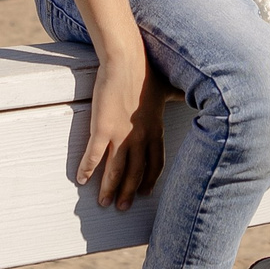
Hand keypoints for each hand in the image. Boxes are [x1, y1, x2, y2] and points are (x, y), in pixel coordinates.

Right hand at [78, 52, 164, 209]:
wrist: (128, 61)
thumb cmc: (147, 71)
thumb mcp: (167, 88)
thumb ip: (177, 96)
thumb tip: (188, 93)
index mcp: (155, 131)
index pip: (155, 164)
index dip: (149, 181)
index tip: (144, 193)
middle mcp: (140, 138)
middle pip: (135, 173)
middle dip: (128, 192)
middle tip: (122, 207)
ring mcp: (121, 136)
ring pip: (115, 170)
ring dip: (109, 189)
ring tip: (104, 203)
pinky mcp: (102, 129)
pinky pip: (94, 156)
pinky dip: (87, 169)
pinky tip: (81, 179)